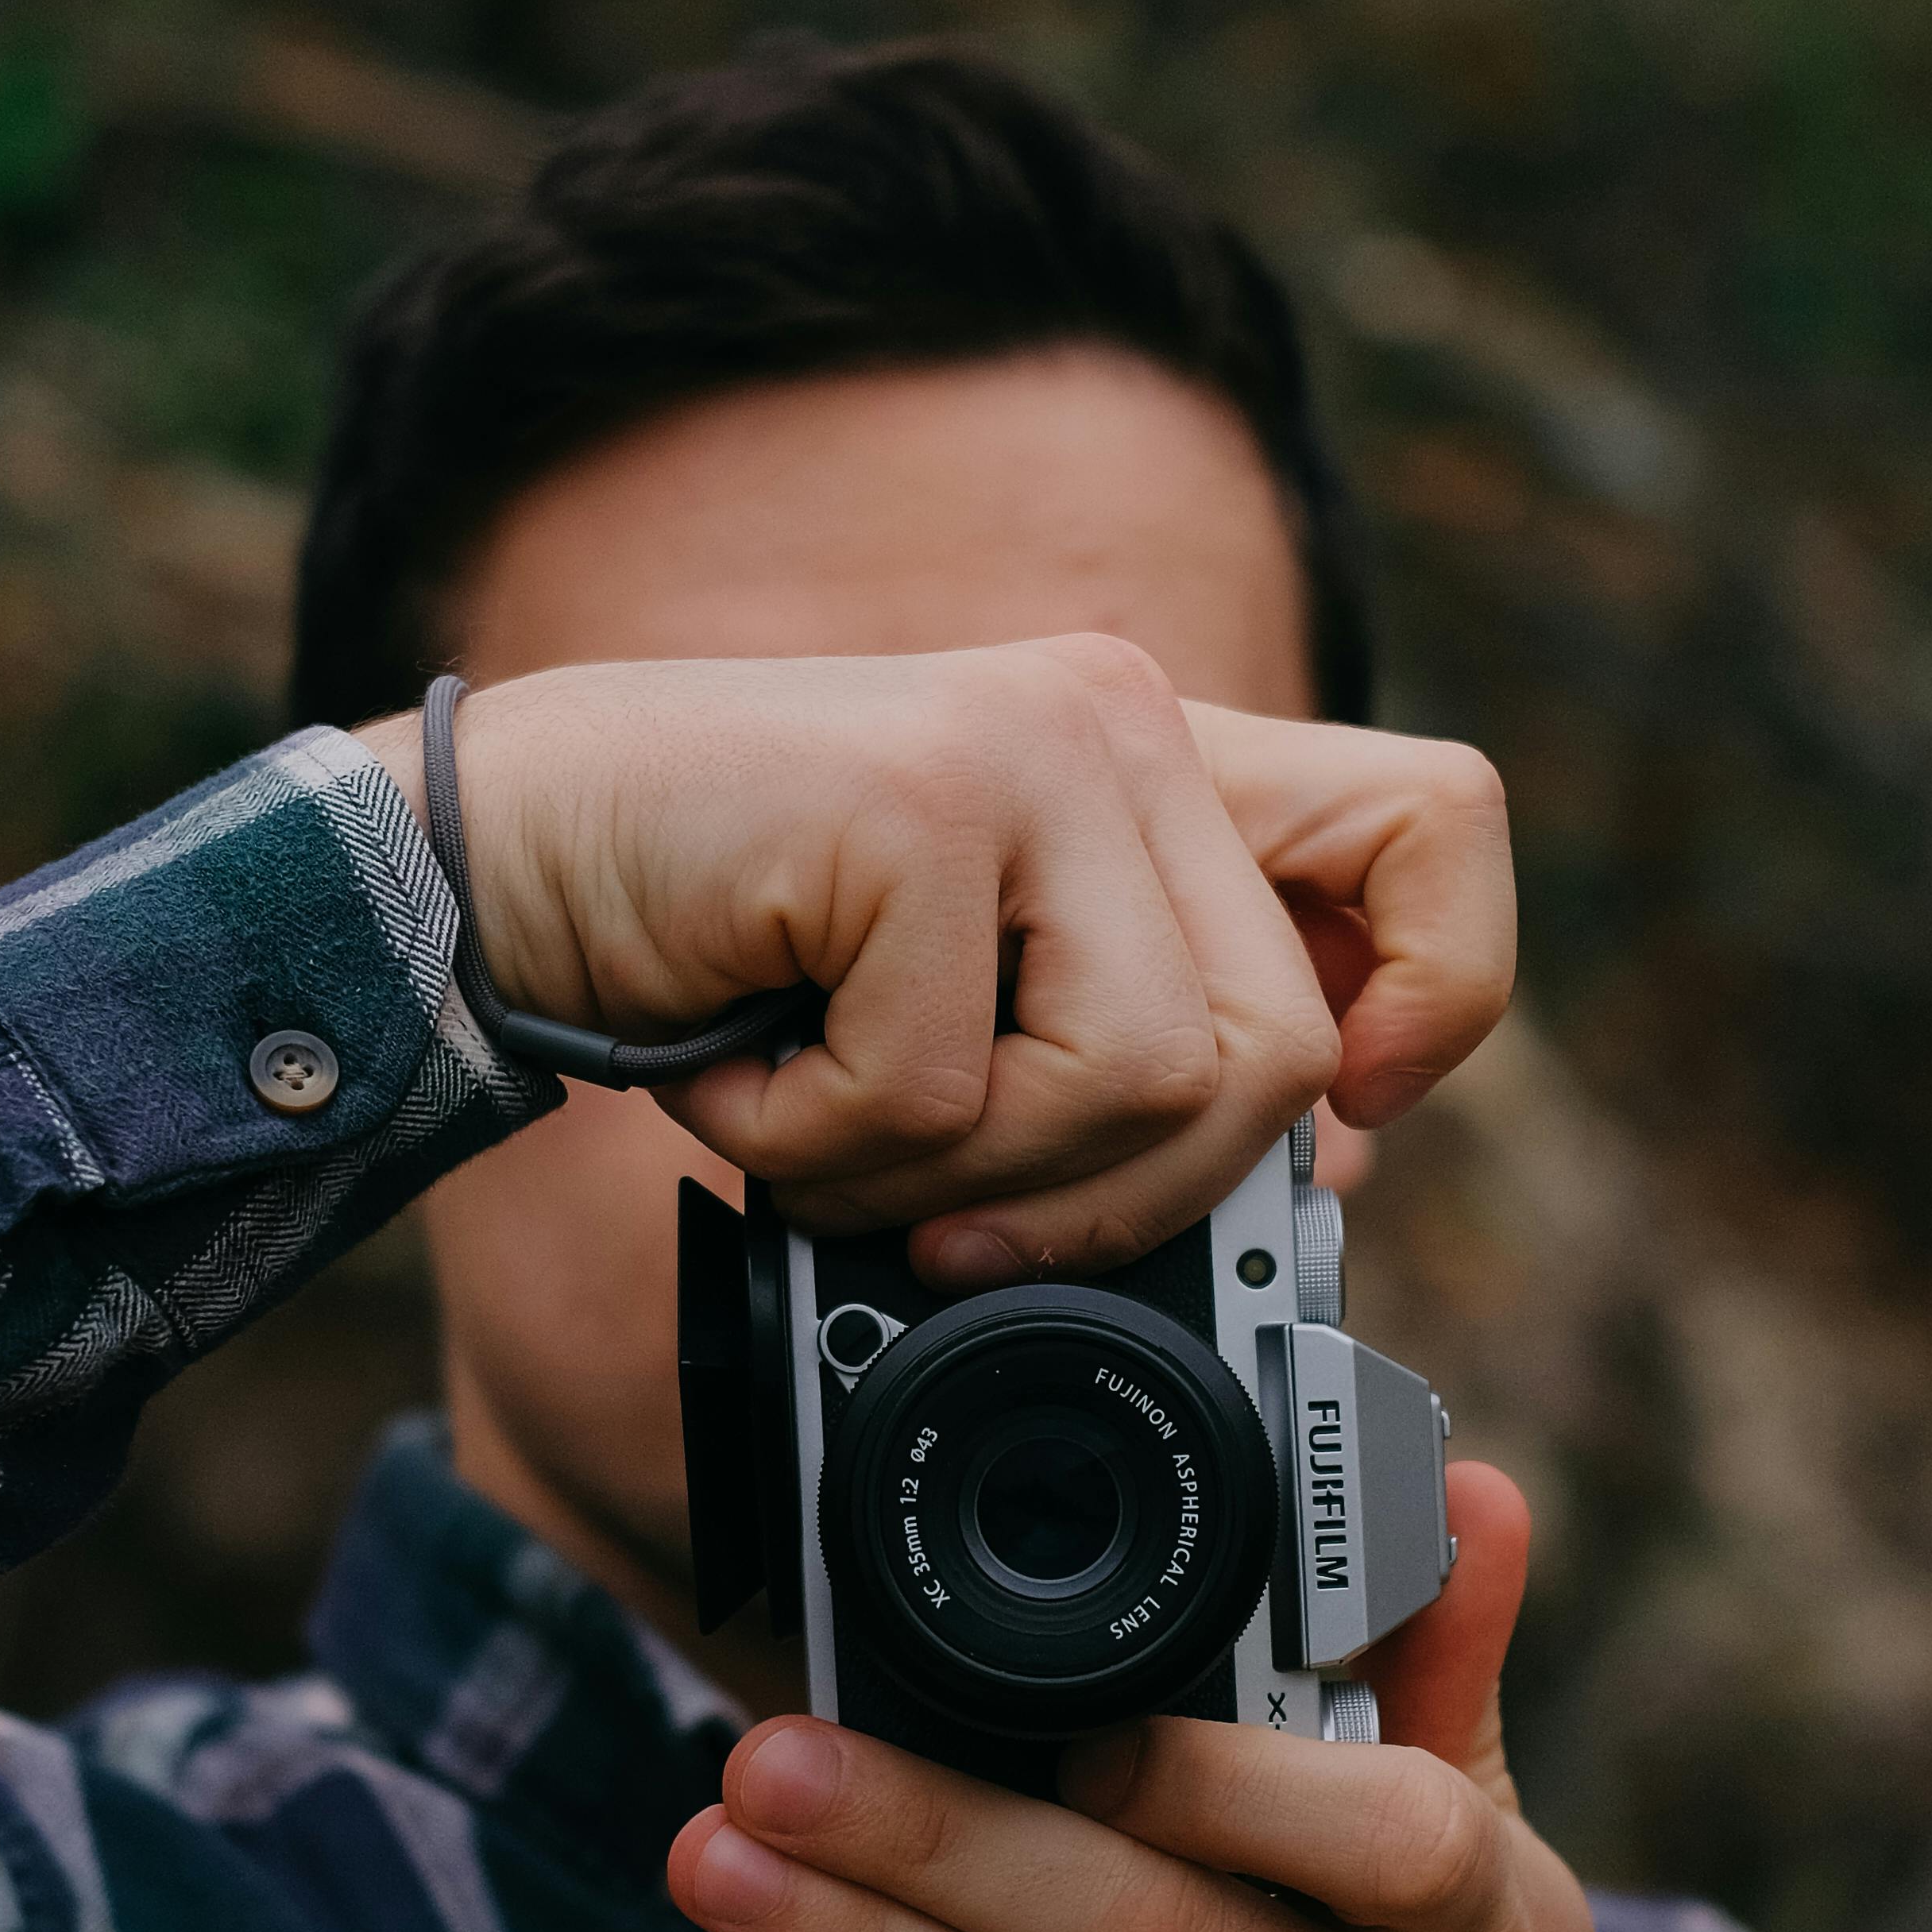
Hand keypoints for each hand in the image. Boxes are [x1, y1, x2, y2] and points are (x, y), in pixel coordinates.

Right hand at [360, 641, 1511, 1277]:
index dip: (1436, 998)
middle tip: (944, 1212)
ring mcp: (1029, 746)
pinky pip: (944, 1091)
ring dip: (950, 1180)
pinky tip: (738, 1075)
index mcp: (1163, 756)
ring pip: (1139, 1086)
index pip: (1440, 824)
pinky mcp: (921, 803)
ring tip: (819, 1122)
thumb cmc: (720, 953)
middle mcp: (1122, 719)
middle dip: (1112, 1199)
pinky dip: (820, 1148)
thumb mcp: (974, 998)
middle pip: (1274, 1056)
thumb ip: (1141, 1042)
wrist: (491, 860)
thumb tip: (1313, 1198)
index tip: (1336, 1118)